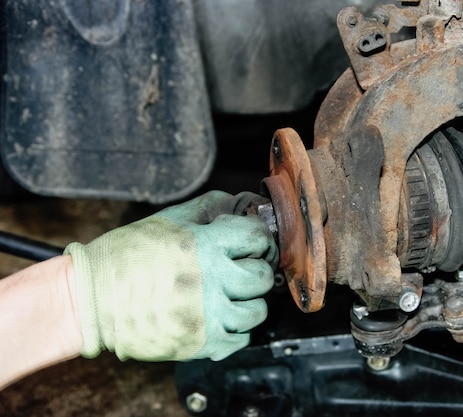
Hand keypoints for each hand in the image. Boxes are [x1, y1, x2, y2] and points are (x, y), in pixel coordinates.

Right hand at [64, 191, 277, 361]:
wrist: (90, 300)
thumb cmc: (125, 256)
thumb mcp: (169, 220)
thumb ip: (210, 209)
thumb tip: (241, 205)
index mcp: (205, 246)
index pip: (258, 238)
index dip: (258, 239)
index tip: (251, 245)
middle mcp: (212, 281)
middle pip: (263, 277)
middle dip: (254, 270)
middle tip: (238, 270)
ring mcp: (209, 316)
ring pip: (257, 311)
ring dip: (247, 302)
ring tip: (228, 295)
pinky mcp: (202, 343)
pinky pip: (242, 339)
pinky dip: (235, 329)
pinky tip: (218, 316)